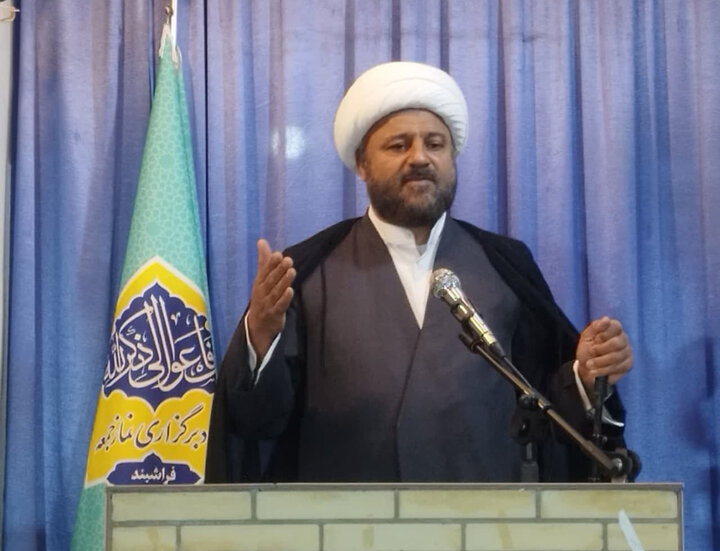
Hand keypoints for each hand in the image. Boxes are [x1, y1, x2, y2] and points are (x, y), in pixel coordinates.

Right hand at [247, 239, 295, 360]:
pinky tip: (291, 291)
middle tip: (288, 259)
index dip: (271, 263)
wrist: (257, 326)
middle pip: (271, 280)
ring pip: (276, 292)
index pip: (265, 271)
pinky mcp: (275, 314)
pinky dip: (284, 299)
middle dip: (279, 270)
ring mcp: (268, 304)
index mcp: (259, 282)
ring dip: (284, 281)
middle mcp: (262, 292)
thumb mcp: (261, 279)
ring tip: (292, 271)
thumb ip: (264, 260)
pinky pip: (280, 306)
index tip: (278, 254)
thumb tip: (262, 241)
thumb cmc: (262, 297)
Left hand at [576, 316, 632, 389]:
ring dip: (600, 362)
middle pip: (617, 343)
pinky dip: (603, 370)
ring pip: (617, 357)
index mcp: (614, 328)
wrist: (586, 367)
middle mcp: (624, 339)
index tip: (594, 339)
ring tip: (589, 365)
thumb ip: (596, 327)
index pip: (616, 326)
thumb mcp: (587, 336)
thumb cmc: (587, 348)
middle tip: (590, 352)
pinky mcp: (628, 365)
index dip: (604, 333)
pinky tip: (595, 371)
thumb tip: (606, 319)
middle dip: (601, 349)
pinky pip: (617, 368)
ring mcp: (627, 352)